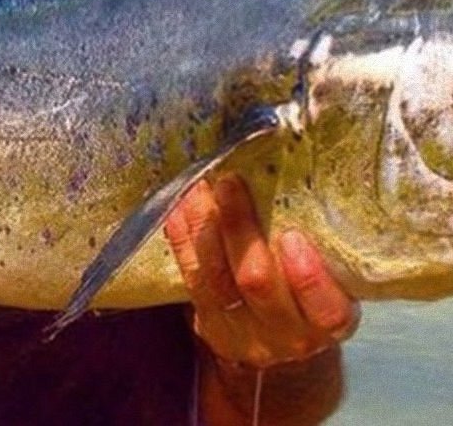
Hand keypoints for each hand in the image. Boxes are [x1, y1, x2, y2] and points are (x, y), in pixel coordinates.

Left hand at [164, 175, 359, 367]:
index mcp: (328, 320)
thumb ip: (321, 243)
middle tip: (230, 183)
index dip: (308, 277)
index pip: (326, 309)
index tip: (292, 236)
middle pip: (257, 282)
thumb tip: (293, 172)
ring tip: (201, 185)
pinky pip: (191, 277)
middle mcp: (287, 334)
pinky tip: (180, 207)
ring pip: (216, 277)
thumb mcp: (331, 276)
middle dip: (239, 228)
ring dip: (205, 224)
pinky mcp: (209, 324)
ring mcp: (243, 332)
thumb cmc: (311, 291)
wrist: (279, 338)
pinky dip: (184, 238)